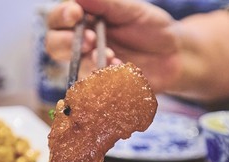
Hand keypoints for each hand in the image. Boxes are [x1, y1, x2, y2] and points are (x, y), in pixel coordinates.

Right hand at [45, 0, 180, 92]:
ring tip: (112, 56)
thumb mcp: (131, 9)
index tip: (75, 14)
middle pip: (54, 45)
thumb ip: (105, 3)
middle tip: (89, 41)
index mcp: (84, 19)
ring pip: (72, 67)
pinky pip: (94, 87)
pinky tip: (122, 69)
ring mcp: (90, 66)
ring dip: (89, 61)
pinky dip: (107, 77)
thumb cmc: (151, 27)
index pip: (58, 18)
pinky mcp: (102, 86)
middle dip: (65, 42)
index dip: (61, 16)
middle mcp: (82, 43)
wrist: (174, 55)